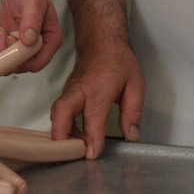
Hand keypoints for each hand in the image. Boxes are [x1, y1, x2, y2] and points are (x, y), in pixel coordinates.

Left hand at [0, 0, 62, 72]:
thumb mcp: (32, 4)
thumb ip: (31, 21)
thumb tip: (28, 40)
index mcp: (51, 40)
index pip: (38, 62)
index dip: (22, 60)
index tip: (11, 46)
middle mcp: (39, 47)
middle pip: (22, 65)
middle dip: (7, 54)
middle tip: (2, 34)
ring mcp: (24, 47)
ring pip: (9, 62)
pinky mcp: (12, 44)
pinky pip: (1, 54)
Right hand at [49, 38, 144, 159]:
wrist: (100, 39)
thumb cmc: (118, 60)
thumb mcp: (135, 84)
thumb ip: (133, 112)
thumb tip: (131, 136)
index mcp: (99, 88)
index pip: (94, 116)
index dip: (92, 137)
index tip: (91, 154)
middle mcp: (79, 90)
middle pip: (61, 112)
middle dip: (61, 135)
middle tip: (67, 155)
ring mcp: (69, 90)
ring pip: (57, 112)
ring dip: (61, 132)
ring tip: (75, 148)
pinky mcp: (66, 92)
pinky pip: (59, 110)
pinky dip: (62, 125)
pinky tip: (75, 136)